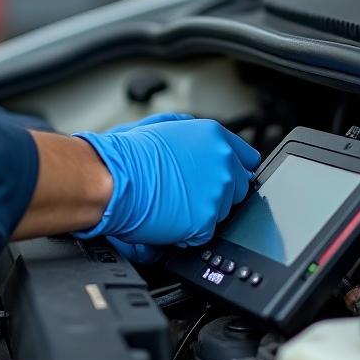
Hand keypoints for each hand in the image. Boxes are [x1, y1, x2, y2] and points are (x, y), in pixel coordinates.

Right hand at [73, 118, 259, 248]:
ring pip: (222, 212)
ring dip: (202, 212)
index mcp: (213, 136)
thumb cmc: (129, 154)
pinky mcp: (206, 221)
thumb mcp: (164, 126)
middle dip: (217, 192)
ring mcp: (217, 192)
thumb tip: (203, 144)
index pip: (246, 158)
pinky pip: (205, 233)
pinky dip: (190, 232)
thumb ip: (194, 135)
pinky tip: (170, 217)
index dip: (235, 169)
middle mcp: (222, 162)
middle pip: (237, 188)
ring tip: (173, 202)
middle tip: (187, 192)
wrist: (113, 179)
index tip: (231, 176)